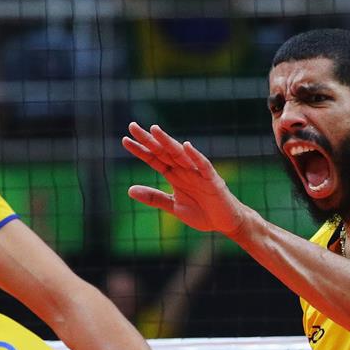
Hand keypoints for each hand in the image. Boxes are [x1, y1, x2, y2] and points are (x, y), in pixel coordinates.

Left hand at [122, 122, 251, 237]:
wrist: (224, 223)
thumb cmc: (201, 212)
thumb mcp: (173, 206)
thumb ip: (154, 197)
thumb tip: (129, 190)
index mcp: (175, 175)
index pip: (154, 159)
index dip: (140, 150)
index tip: (125, 140)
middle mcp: (184, 170)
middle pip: (163, 152)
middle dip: (149, 140)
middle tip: (132, 126)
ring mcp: (198, 173)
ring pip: (180, 154)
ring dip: (167, 142)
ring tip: (154, 130)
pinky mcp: (212, 180)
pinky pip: (203, 166)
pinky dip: (195, 156)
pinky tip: (186, 146)